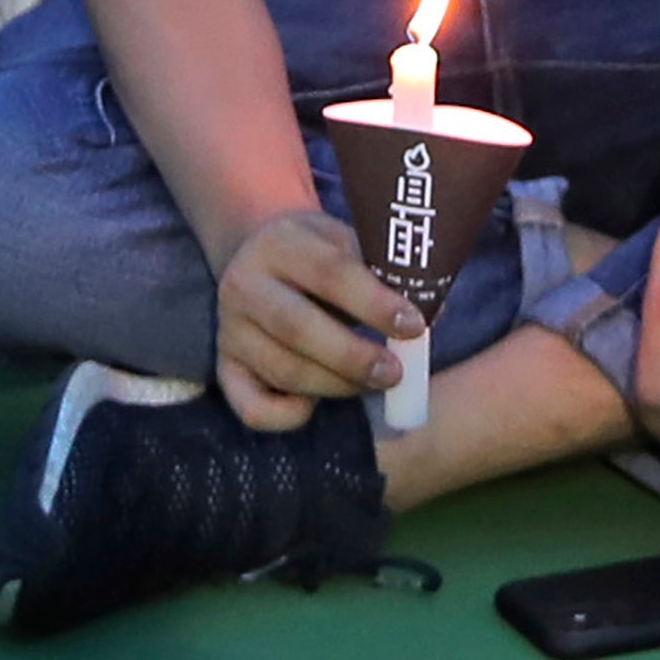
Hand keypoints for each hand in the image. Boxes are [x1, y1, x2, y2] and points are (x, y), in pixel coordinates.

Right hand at [215, 205, 404, 429]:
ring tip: (373, 384)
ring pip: (283, 370)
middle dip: (354, 356)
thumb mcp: (347, 243)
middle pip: (298, 327)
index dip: (374, 304)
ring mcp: (228, 330)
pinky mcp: (223, 368)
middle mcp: (243, 285)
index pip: (330, 273)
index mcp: (279, 243)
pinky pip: (251, 407)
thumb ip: (385, 272)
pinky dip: (286, 416)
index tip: (415, 326)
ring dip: (336, 386)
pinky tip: (315, 407)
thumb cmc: (319, 255)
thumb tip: (435, 310)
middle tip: (396, 373)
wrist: (258, 256)